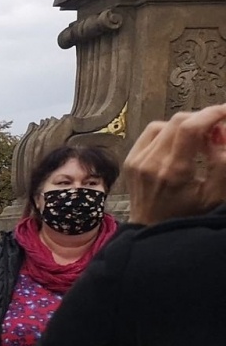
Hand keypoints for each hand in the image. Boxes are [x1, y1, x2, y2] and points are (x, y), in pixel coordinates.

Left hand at [124, 103, 225, 224]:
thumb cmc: (186, 216)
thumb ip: (223, 165)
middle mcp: (151, 162)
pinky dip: (169, 132)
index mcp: (173, 171)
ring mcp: (137, 160)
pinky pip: (151, 134)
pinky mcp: (130, 160)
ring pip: (164, 125)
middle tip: (218, 131)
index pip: (190, 127)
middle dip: (203, 119)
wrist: (150, 231)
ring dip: (186, 126)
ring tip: (201, 140)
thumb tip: (222, 135)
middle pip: (178, 121)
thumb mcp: (214, 196)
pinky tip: (181, 145)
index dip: (211, 114)